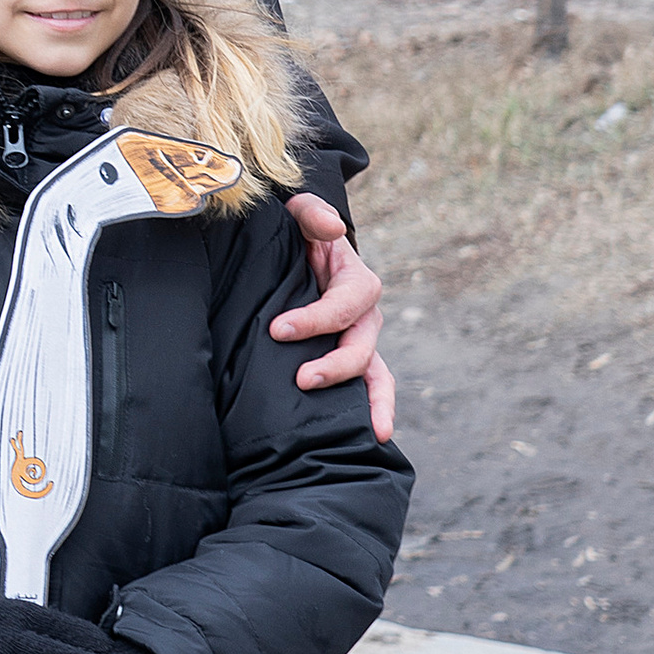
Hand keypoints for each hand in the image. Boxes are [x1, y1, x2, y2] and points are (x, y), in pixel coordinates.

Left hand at [275, 192, 395, 444]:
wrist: (294, 257)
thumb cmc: (296, 237)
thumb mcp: (300, 215)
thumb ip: (312, 214)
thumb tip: (332, 228)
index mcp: (355, 282)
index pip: (344, 304)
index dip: (315, 319)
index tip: (277, 330)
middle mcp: (363, 316)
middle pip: (362, 345)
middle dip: (336, 365)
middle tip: (301, 378)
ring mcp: (359, 342)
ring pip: (376, 375)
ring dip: (375, 403)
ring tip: (374, 432)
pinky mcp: (346, 362)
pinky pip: (368, 388)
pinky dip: (375, 411)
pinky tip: (374, 439)